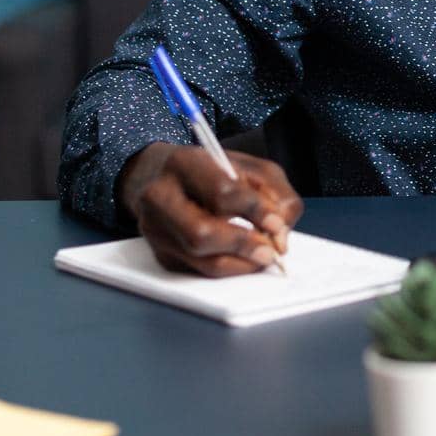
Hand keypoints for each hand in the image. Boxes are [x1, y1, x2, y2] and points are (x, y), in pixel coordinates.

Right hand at [116, 143, 303, 276]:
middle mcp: (160, 197)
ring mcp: (155, 229)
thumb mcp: (250, 168)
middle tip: (270, 251)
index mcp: (184, 164)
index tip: (277, 224)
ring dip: (240, 263)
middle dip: (244, 245)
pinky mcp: (160, 254)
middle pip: (202, 233)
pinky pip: (198, 271)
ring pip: (200, 259)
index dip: (255, 211)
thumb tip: (280, 235)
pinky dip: (228, 268)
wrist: (158, 175)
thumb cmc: (210, 170)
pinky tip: (242, 258)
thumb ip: (274, 194)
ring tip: (262, 256)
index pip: (221, 192)